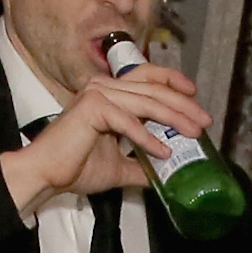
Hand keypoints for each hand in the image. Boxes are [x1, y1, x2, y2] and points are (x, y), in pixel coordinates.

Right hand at [4, 55, 212, 215]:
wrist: (46, 175)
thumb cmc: (75, 168)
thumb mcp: (119, 166)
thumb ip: (142, 164)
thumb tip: (166, 172)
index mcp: (108, 93)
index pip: (146, 77)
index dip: (172, 81)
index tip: (194, 94)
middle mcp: (102, 86)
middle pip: (152, 89)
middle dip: (183, 105)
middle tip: (205, 121)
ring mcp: (97, 94)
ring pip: (146, 103)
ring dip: (174, 119)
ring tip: (194, 134)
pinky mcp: (92, 108)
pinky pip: (128, 122)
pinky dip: (147, 138)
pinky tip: (164, 152)